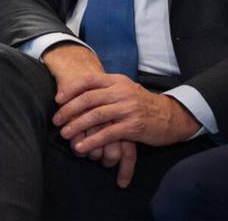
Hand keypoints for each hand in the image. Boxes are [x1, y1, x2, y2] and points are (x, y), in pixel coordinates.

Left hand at [41, 44, 149, 187]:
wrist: (170, 116)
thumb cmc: (142, 104)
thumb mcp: (126, 89)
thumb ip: (106, 88)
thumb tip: (79, 92)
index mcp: (117, 81)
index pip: (89, 80)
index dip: (71, 89)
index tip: (58, 100)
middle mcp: (122, 92)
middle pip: (89, 98)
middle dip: (69, 110)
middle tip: (57, 120)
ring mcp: (128, 108)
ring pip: (96, 116)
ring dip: (77, 126)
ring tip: (65, 134)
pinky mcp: (133, 126)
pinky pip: (108, 134)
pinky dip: (92, 141)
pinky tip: (82, 147)